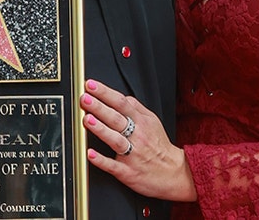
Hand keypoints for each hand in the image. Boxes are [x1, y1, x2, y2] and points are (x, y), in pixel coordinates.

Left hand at [80, 79, 196, 201]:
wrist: (174, 173)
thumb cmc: (159, 147)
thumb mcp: (153, 121)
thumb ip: (136, 107)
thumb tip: (121, 96)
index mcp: (142, 122)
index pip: (121, 103)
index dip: (105, 93)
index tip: (90, 85)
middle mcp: (137, 137)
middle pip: (116, 119)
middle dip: (99, 107)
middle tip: (84, 98)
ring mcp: (132, 155)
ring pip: (115, 140)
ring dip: (100, 129)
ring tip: (87, 119)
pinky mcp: (127, 172)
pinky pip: (113, 165)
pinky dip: (101, 160)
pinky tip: (90, 154)